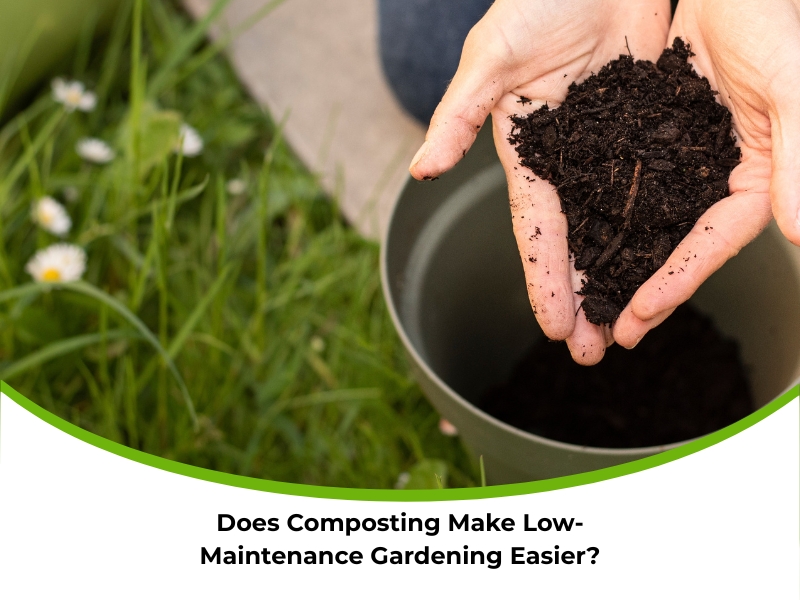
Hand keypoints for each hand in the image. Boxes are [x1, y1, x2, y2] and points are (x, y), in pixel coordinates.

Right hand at [409, 0, 670, 364]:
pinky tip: (664, 265)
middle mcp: (566, 161)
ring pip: (614, 226)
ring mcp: (607, 150)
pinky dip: (657, 229)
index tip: (556, 329)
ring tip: (628, 327)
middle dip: (581, 298)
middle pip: (575, 243)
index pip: (536, 229)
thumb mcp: (490, 58)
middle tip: (592, 353)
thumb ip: (458, 115)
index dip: (545, 279)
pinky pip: (652, 187)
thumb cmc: (536, 0)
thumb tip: (422, 171)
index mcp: (527, 153)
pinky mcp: (643, 130)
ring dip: (619, 276)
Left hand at [613, 0, 799, 347]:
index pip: (714, 242)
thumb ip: (799, 160)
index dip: (677, 280)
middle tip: (607, 336)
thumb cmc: (775, 18)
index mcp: (758, 175)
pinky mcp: (657, 138)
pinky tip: (582, 243)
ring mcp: (686, 160)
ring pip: (649, 224)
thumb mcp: (791, 87)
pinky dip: (609, 216)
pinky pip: (629, 186)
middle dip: (643, 291)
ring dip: (621, 263)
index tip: (639, 316)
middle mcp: (720, 176)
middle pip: (678, 245)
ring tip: (587, 306)